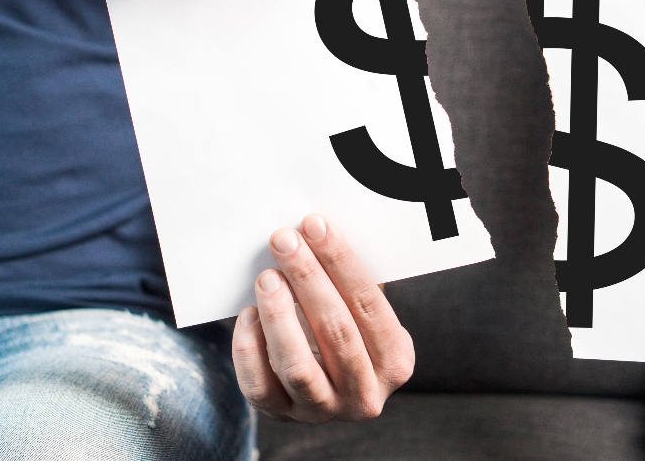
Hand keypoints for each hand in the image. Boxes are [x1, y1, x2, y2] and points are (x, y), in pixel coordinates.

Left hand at [231, 214, 414, 421]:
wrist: (331, 383)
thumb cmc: (348, 329)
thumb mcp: (364, 313)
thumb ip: (349, 284)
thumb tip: (312, 232)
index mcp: (396, 362)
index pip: (369, 305)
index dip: (340, 262)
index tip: (315, 226)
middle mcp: (364, 394)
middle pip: (336, 332)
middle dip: (308, 279)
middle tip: (284, 241)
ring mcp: (323, 411)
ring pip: (297, 367)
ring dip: (279, 315)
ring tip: (267, 278)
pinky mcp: (284, 417)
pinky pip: (260, 387)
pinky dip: (250, 349)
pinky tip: (248, 315)